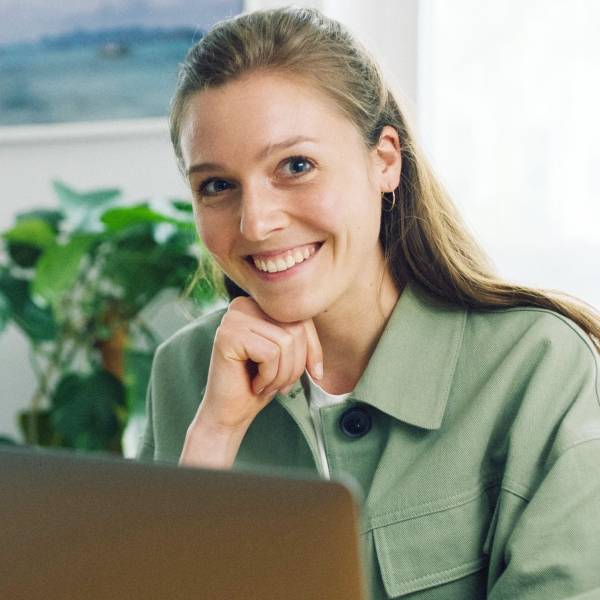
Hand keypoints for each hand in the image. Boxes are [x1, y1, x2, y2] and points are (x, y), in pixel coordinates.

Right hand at [192, 296, 322, 432]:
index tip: (316, 374)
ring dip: (282, 374)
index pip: (300, 317)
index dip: (313, 348)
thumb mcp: (287, 355)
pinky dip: (269, 377)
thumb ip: (300, 334)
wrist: (229, 414)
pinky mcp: (228, 335)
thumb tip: (333, 321)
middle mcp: (243, 304)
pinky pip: (270, 353)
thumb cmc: (259, 384)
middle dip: (296, 365)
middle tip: (282, 386)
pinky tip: (254, 384)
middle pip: (295, 328)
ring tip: (267, 386)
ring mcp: (233, 318)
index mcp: (257, 305)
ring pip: (285, 342)